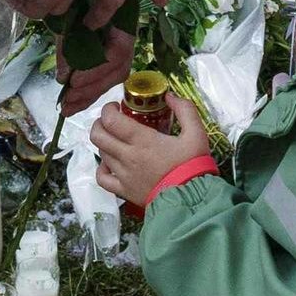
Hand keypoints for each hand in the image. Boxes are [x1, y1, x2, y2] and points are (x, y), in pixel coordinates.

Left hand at [89, 91, 211, 207]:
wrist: (191, 199)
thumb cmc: (193, 165)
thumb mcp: (197, 133)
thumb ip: (185, 110)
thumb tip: (170, 96)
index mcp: (142, 140)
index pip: (110, 120)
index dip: (107, 109)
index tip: (116, 106)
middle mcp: (127, 156)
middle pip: (98, 135)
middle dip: (99, 123)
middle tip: (111, 120)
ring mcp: (123, 175)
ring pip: (101, 153)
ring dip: (104, 142)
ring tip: (116, 139)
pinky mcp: (124, 191)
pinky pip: (102, 178)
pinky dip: (102, 168)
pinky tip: (110, 163)